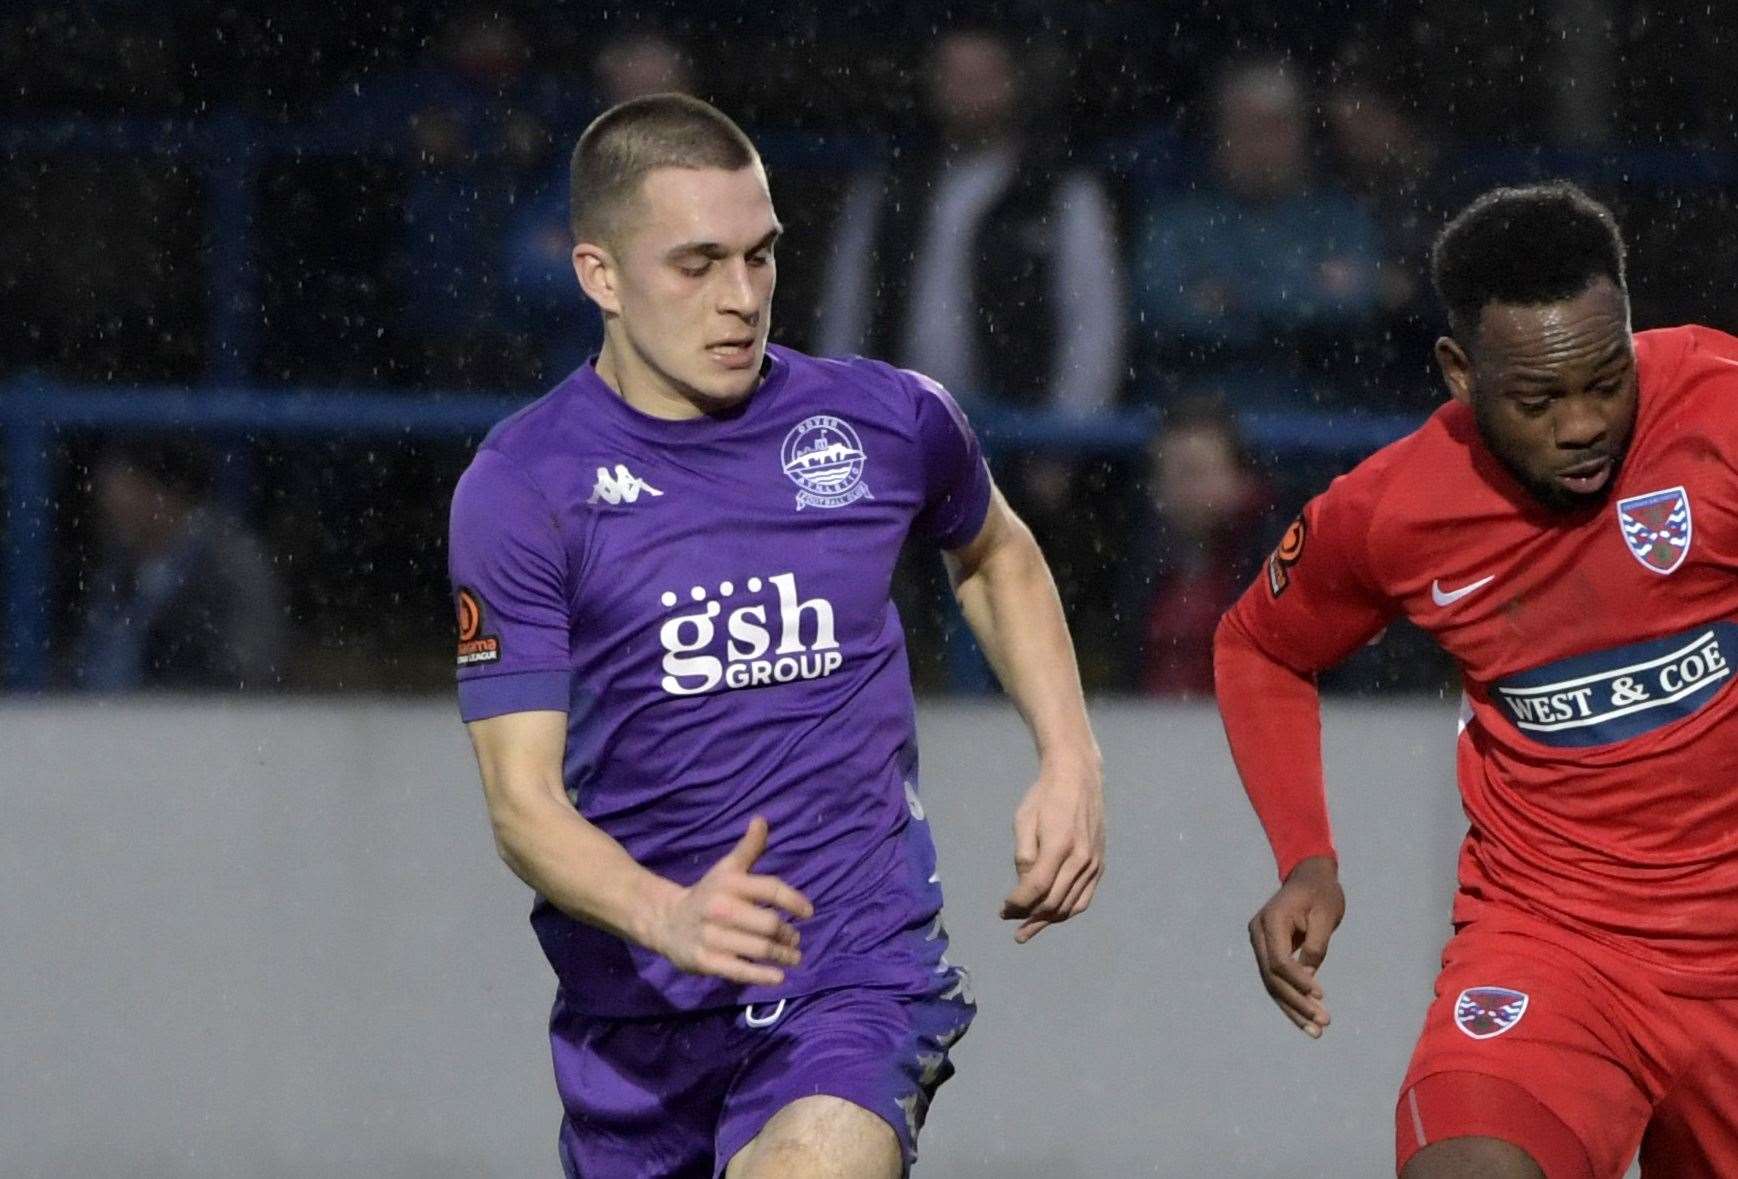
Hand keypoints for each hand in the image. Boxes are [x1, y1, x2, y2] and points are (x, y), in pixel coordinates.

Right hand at [647, 817, 813, 986]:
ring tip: (793, 957)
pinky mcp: (706, 961)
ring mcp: (713, 936)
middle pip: (769, 924)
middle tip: (795, 940)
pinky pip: (740, 971)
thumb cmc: (708, 894)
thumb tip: (761, 820)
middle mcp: (721, 908)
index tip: (808, 913)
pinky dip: (762, 976)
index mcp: (730, 883)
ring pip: (759, 948)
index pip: (771, 888)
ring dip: (782, 955)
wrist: (667, 922)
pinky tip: (778, 977)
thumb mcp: (726, 869)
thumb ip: (748, 848)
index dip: (794, 901)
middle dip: (788, 934)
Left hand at [1000, 755, 1104, 942]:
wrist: (1078, 778)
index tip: (1003, 909)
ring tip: (1026, 929)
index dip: (1018, 903)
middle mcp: (1081, 859)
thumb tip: (1025, 887)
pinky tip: (1050, 917)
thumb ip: (1024, 856)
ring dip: (1046, 921)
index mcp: (1060, 845)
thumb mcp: (1024, 820)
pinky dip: (1066, 912)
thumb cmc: (1045, 796)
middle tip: (1009, 919)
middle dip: (1028, 916)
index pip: (1037, 887)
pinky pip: (1084, 899)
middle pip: (1053, 902)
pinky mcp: (1100, 865)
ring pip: (1069, 906)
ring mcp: (1094, 864)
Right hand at [1247, 855, 1343, 1037]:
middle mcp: (1258, 933)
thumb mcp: (1325, 915)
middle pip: (1272, 977)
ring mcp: (1260, 942)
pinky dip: (1291, 999)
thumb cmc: (1322, 893)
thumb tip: (1308, 978)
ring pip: (1272, 984)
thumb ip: (1315, 945)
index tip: (1320, 995)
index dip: (1298, 981)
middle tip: (1322, 1024)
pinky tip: (1306, 1019)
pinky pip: (1276, 979)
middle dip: (1296, 1003)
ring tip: (1316, 1031)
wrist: (1309, 876)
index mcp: (1271, 920)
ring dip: (1293, 1009)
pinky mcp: (1267, 950)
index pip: (1279, 960)